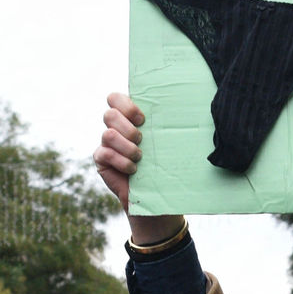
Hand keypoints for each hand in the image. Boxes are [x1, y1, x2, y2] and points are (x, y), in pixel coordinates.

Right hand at [94, 92, 183, 245]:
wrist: (157, 195)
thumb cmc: (165, 164)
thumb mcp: (166, 142)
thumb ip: (166, 125)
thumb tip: (191, 110)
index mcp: (129, 118)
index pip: (115, 98)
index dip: (125, 104)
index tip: (143, 118)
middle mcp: (115, 128)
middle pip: (110, 114)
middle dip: (128, 127)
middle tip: (142, 139)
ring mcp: (106, 144)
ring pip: (107, 133)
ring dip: (127, 146)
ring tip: (140, 157)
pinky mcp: (101, 160)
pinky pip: (104, 153)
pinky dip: (121, 161)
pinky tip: (133, 169)